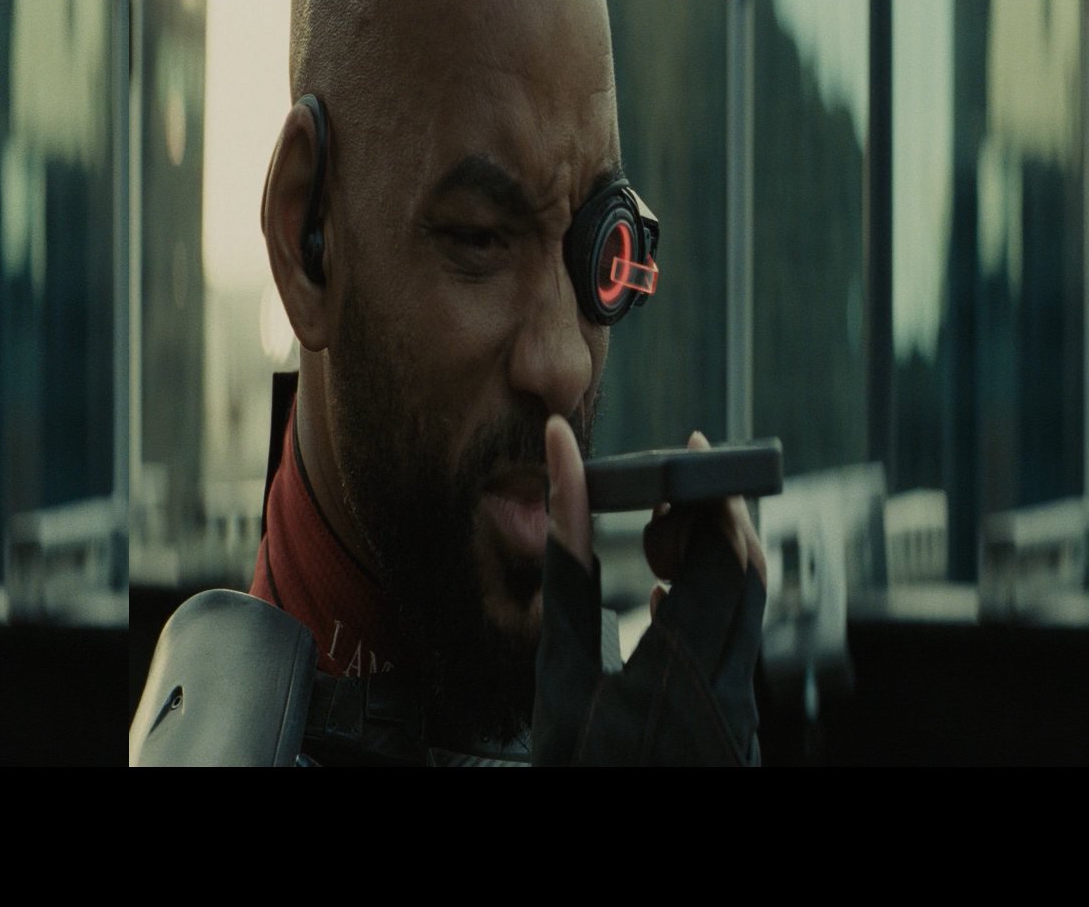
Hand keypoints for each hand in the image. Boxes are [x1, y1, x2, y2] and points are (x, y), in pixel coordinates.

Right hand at [532, 416, 765, 765]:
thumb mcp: (555, 684)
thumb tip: (569, 500)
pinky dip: (713, 604)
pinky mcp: (741, 727)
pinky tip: (669, 596)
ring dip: (716, 559)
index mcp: (673, 680)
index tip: (690, 445)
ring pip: (752, 610)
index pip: (714, 562)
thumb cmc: (573, 772)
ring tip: (662, 538)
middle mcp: (726, 697)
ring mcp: (741, 717)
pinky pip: (741, 647)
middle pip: (749, 576)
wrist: (625, 862)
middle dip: (717, 517)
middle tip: (673, 487)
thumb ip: (568, 589)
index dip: (707, 496)